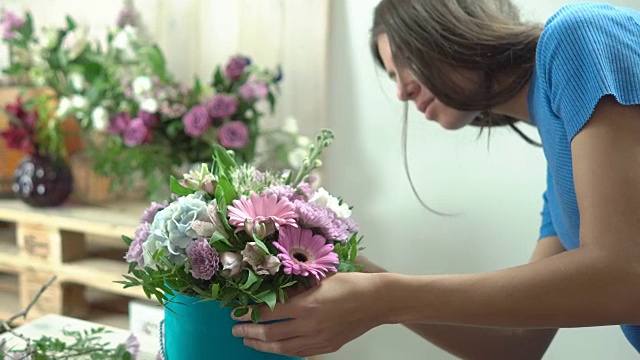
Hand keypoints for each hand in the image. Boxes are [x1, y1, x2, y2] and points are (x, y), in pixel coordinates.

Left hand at [231, 272, 383, 356]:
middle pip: (271, 335)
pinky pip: (300, 352)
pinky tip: (276, 346)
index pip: (269, 313)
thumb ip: (297, 287)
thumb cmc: (350, 284)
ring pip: (283, 348)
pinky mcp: (327, 346)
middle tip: (236, 331)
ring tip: (250, 342)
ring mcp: (318, 339)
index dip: (250, 314)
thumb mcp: (320, 279)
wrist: (377, 301)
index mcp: (306, 305)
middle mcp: (309, 325)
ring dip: (263, 346)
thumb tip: (276, 290)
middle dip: (250, 333)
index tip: (238, 313)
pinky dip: (284, 350)